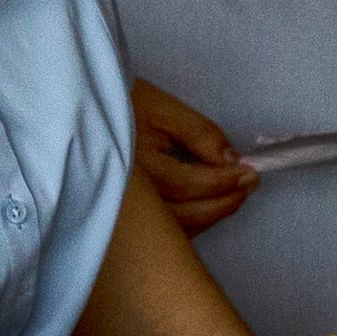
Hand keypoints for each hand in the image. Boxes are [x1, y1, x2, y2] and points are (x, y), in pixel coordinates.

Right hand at [131, 91, 254, 235]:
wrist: (87, 111)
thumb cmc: (125, 105)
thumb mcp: (163, 109)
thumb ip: (200, 134)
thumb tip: (232, 161)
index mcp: (136, 166)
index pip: (187, 184)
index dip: (222, 181)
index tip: (249, 172)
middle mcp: (128, 196)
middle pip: (184, 214)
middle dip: (223, 203)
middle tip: (248, 185)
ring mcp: (126, 211)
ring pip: (175, 228)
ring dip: (210, 216)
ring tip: (234, 196)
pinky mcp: (128, 216)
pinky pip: (163, 230)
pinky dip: (191, 223)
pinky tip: (207, 208)